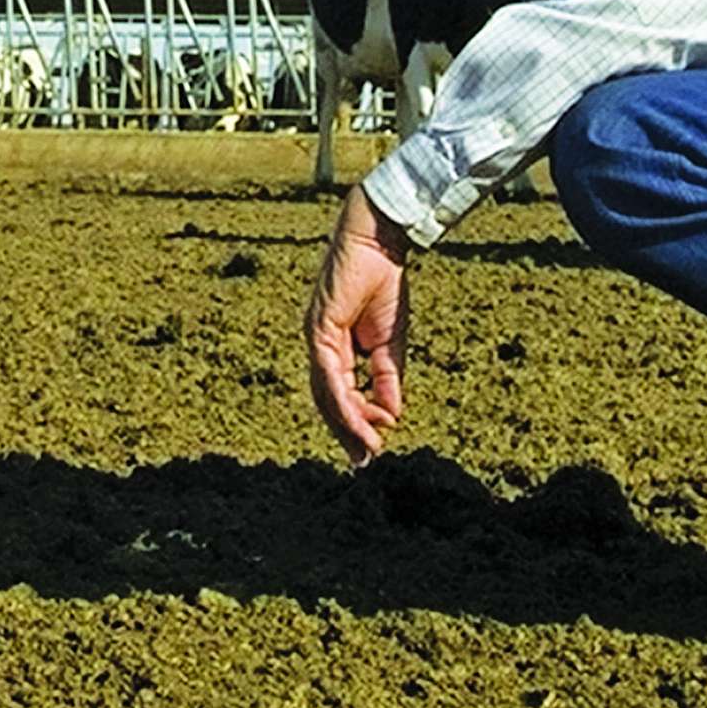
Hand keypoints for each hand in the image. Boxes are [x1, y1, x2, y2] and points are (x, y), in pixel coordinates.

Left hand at [303, 184, 416, 464]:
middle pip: (328, 400)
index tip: (375, 447)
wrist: (380, 246)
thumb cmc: (384, 286)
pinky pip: (329, 373)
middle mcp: (320, 347)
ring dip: (347, 423)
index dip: (356, 422)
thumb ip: (387, 378)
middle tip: (363, 461)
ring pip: (326, 393)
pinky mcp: (319, 328)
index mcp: (335, 349)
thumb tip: (391, 415)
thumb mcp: (391, 343)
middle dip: (346, 432)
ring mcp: (316, 338)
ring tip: (366, 448)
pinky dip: (345, 399)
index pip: (339, 395)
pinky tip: (360, 419)